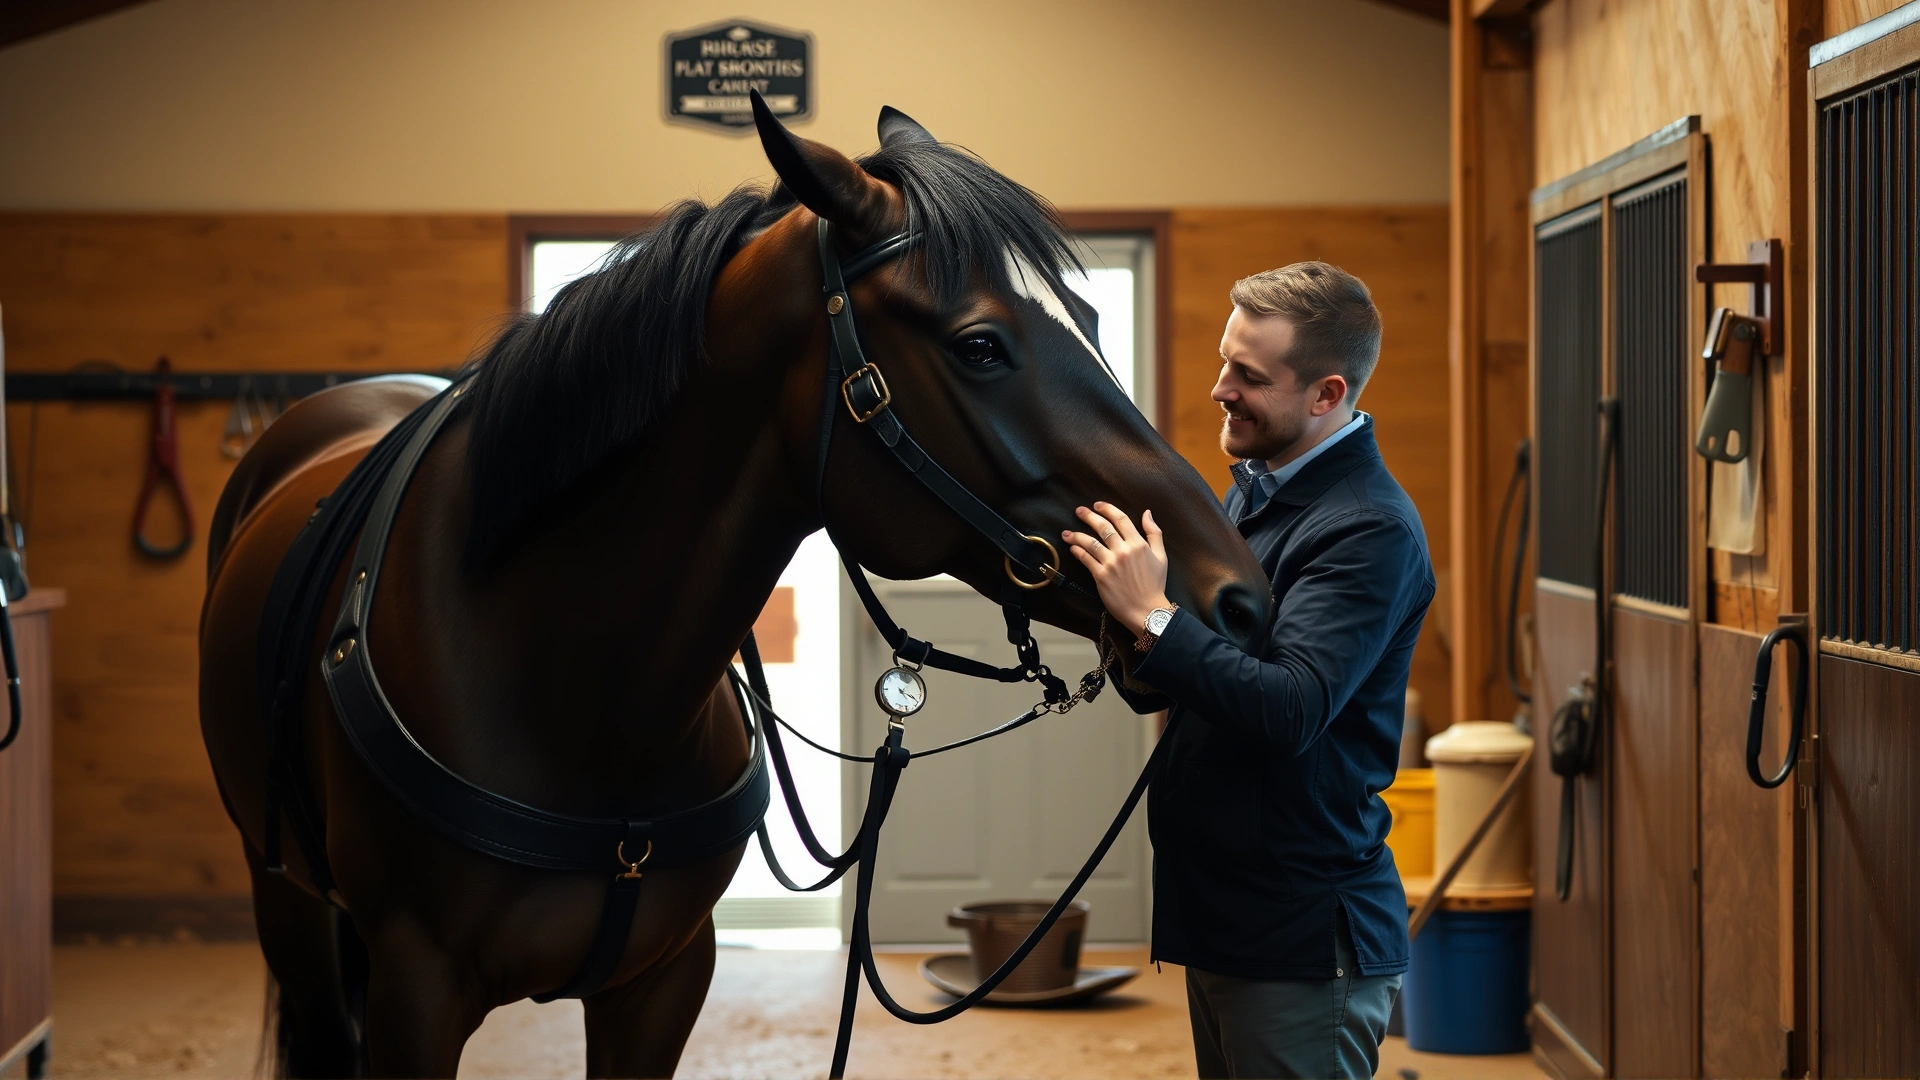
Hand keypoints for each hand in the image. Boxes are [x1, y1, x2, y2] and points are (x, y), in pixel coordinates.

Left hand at [1062, 502, 1171, 634]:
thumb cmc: (1155, 585)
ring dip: (1076, 535)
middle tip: (1079, 510)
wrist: (1147, 610)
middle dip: (1088, 516)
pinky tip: (1073, 548)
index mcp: (1138, 544)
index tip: (1097, 505)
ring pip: (1090, 542)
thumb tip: (1147, 513)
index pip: (1121, 519)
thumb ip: (1154, 533)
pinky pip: (1086, 559)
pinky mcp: (1101, 576)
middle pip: (1103, 527)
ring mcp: (1111, 563)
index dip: (1107, 509)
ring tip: (1067, 533)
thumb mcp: (1161, 556)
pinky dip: (1078, 551)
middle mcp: (1124, 551)